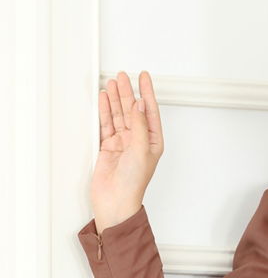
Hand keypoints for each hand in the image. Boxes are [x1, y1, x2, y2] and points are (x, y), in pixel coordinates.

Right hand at [90, 70, 163, 231]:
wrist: (115, 201)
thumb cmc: (133, 184)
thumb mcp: (141, 151)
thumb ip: (139, 126)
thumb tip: (139, 105)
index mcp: (152, 142)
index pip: (150, 112)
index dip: (147, 93)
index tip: (144, 76)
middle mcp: (138, 141)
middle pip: (132, 110)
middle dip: (128, 92)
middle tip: (124, 76)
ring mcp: (123, 143)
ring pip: (118, 115)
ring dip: (115, 99)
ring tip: (112, 82)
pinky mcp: (108, 147)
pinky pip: (106, 124)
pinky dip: (104, 111)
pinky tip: (103, 99)